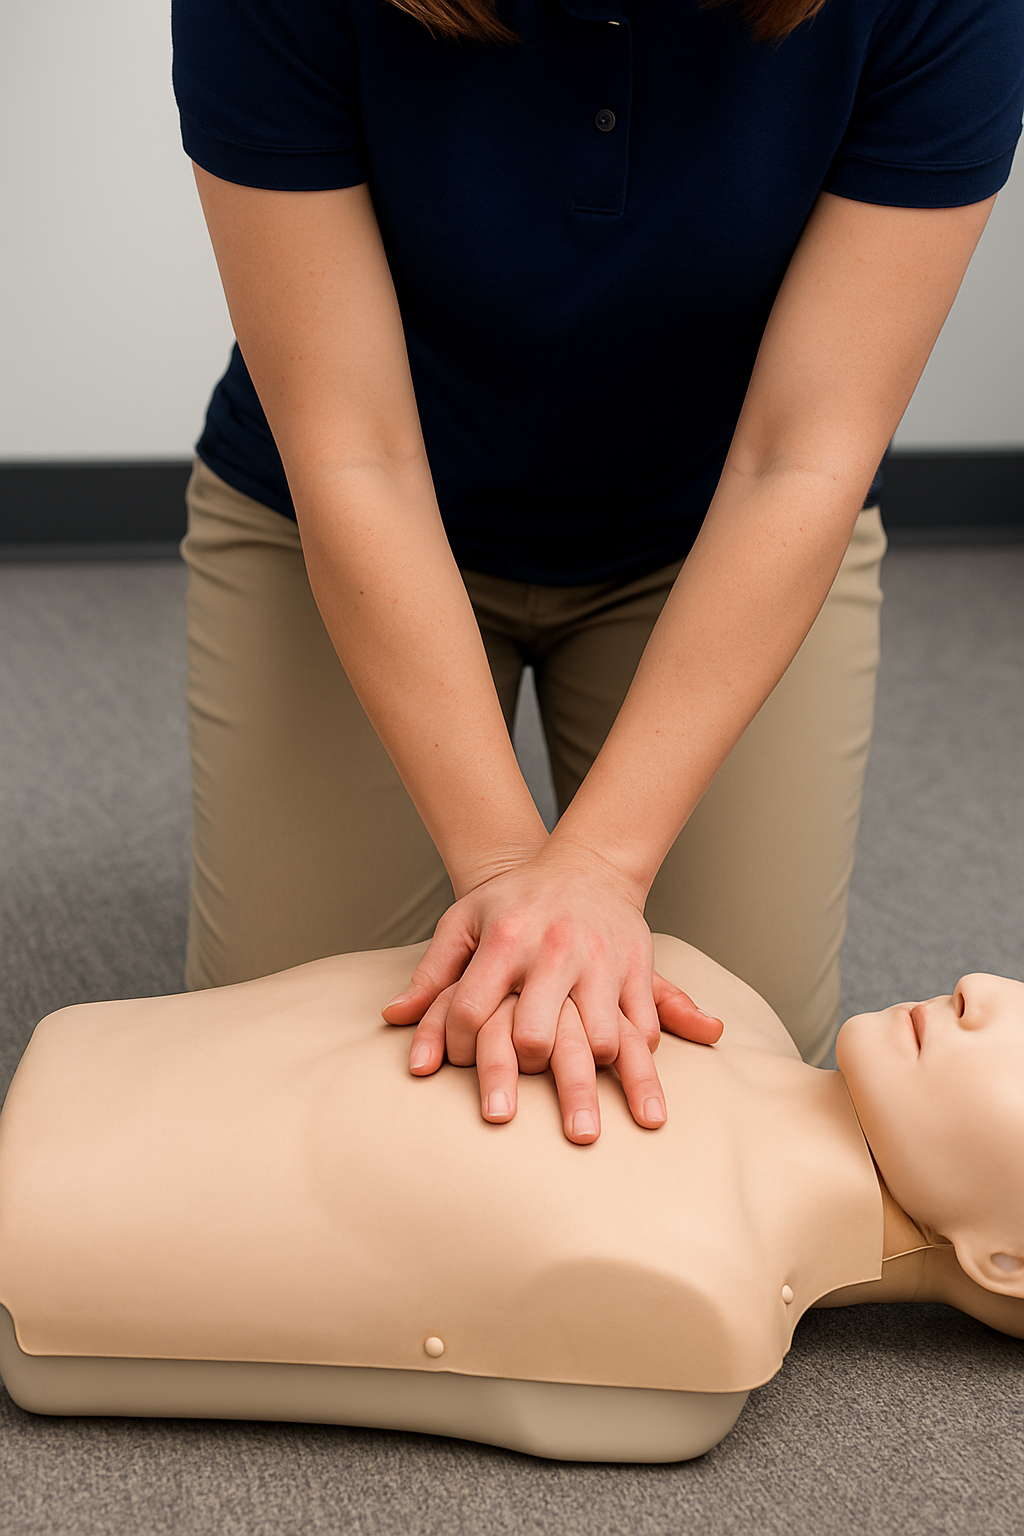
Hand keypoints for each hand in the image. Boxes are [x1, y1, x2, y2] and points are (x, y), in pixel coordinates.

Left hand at [382, 841, 722, 1141]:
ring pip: (599, 1040)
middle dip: (521, 1073)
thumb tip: (392, 1017)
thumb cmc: (516, 900)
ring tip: (581, 1112)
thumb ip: (431, 972)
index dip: (454, 1047)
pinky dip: (634, 1059)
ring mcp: (600, 962)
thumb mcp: (465, 921)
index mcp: (505, 940)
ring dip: (587, 1077)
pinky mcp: (637, 970)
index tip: (452, 1066)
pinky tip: (625, 1082)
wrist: (588, 864)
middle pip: (535, 1035)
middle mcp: (554, 952)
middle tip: (513, 1101)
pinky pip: (641, 1027)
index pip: (469, 1008)